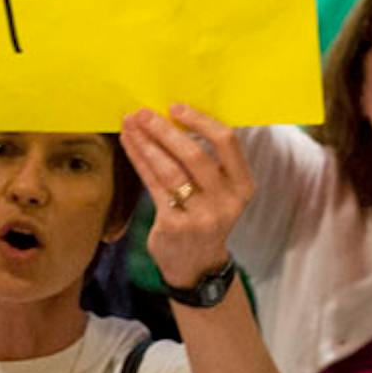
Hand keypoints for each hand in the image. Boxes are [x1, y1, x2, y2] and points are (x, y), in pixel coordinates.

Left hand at [119, 103, 252, 291]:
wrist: (196, 265)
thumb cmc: (205, 217)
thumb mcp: (220, 192)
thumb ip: (208, 162)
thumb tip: (174, 117)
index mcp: (243, 186)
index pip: (227, 143)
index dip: (200, 121)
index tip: (176, 107)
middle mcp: (226, 201)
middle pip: (194, 155)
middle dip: (165, 130)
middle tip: (143, 112)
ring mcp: (200, 216)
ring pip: (169, 170)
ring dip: (146, 143)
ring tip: (130, 124)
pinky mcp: (174, 226)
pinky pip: (152, 185)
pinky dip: (139, 161)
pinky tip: (129, 145)